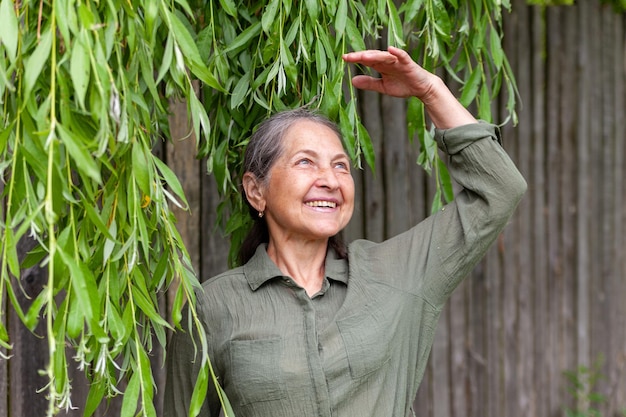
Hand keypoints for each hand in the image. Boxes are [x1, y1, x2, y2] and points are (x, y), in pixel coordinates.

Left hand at [342, 46, 475, 128]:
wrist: (421, 88)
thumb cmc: (403, 85)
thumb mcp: (383, 87)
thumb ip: (369, 83)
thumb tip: (352, 81)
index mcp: (381, 66)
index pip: (366, 60)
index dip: (356, 59)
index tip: (344, 58)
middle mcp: (388, 61)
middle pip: (373, 56)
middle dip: (361, 56)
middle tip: (349, 56)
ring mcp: (398, 61)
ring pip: (385, 56)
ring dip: (375, 55)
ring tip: (364, 56)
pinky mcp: (408, 64)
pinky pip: (402, 56)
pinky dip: (397, 52)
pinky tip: (390, 49)